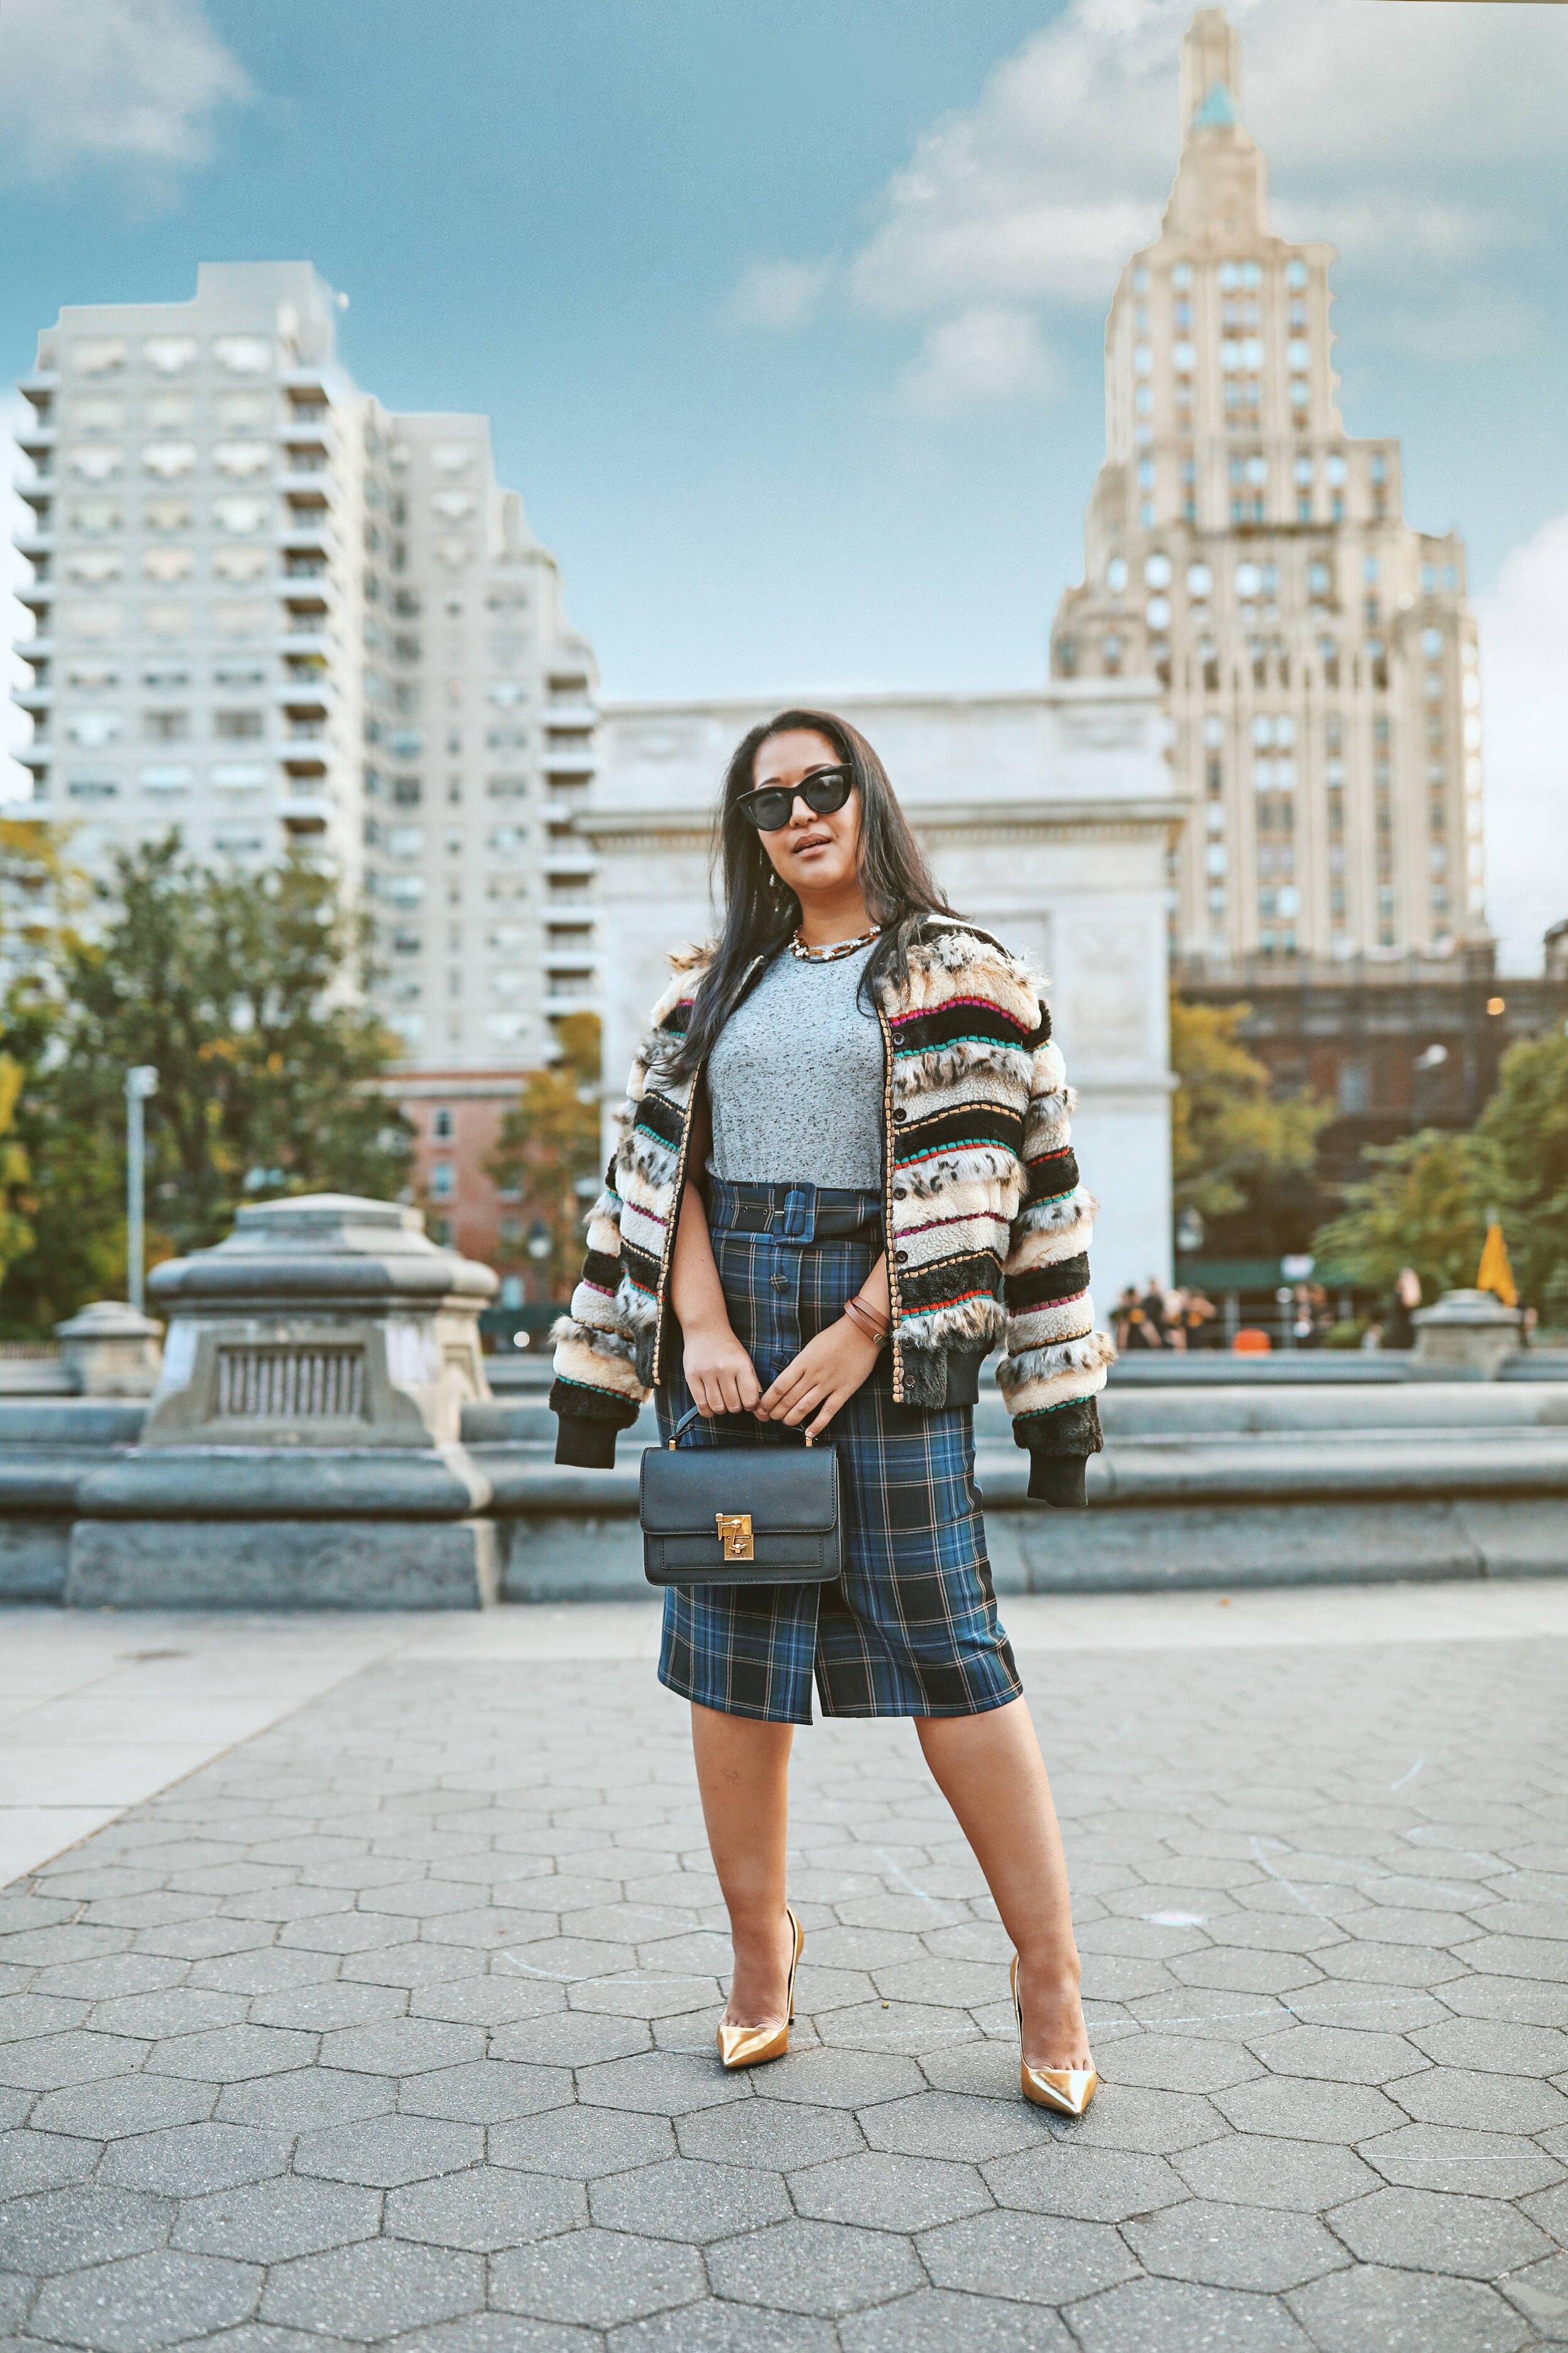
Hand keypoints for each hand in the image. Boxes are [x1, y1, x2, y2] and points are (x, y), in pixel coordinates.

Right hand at [682, 1321, 761, 1418]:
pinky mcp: (691, 1377)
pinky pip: (701, 1405)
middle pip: (733, 1405)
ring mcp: (706, 1373)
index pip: (750, 1399)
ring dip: (722, 1408)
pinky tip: (711, 1403)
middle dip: (736, 1407)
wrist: (706, 1330)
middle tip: (734, 1398)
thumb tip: (764, 1416)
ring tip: (722, 1399)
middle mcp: (724, 1369)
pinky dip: (708, 1411)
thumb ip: (754, 1388)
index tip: (747, 1400)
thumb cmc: (729, 1350)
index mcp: (741, 1365)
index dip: (751, 1405)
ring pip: (717, 1407)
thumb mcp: (746, 1363)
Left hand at [757, 1317, 880, 1438]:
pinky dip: (817, 1424)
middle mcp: (813, 1374)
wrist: (861, 1332)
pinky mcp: (844, 1390)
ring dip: (792, 1418)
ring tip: (785, 1422)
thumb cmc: (834, 1337)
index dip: (768, 1399)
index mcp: (803, 1362)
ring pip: (805, 1407)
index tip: (762, 1407)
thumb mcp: (811, 1347)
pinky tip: (809, 1433)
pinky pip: (828, 1411)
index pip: (780, 1385)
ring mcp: (829, 1383)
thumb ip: (800, 1364)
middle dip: (776, 1411)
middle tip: (771, 1417)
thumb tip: (787, 1381)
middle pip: (789, 1398)